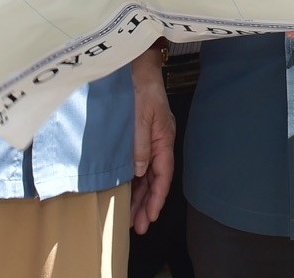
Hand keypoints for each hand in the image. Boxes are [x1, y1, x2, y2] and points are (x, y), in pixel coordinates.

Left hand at [129, 47, 175, 233]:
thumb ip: (140, 144)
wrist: (137, 67)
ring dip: (141, 196)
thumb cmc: (142, 88)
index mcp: (164, 139)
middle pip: (156, 180)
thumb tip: (141, 171)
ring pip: (147, 175)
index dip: (156, 198)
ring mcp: (151, 140)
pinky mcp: (141, 136)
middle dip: (148, 204)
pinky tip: (129, 193)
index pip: (163, 175)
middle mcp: (159, 143)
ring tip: (133, 218)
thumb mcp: (141, 116)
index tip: (149, 217)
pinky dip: (136, 181)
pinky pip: (140, 165)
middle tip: (139, 227)